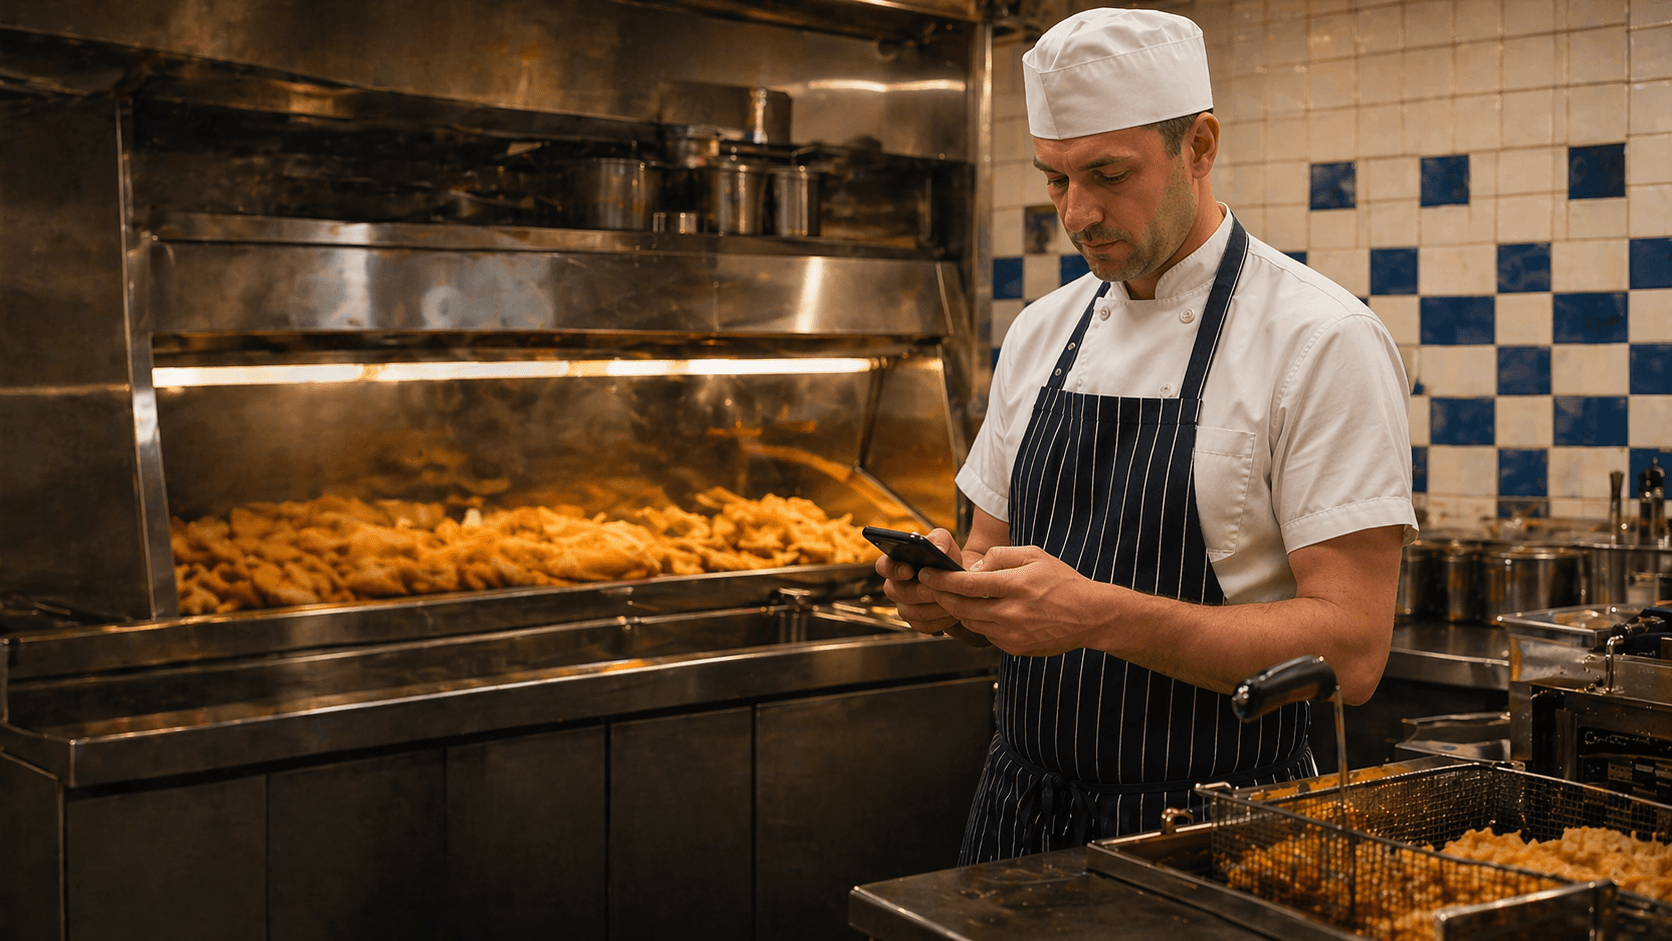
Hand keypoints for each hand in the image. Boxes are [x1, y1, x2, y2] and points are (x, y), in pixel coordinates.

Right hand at [877, 528, 988, 643]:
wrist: (962, 578)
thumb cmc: (947, 557)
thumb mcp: (944, 541)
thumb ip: (939, 539)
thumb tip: (937, 550)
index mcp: (896, 563)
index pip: (883, 566)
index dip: (893, 570)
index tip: (909, 570)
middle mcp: (895, 586)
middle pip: (897, 592)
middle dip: (918, 591)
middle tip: (936, 590)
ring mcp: (904, 605)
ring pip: (910, 612)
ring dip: (932, 607)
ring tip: (950, 601)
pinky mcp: (916, 622)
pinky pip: (922, 626)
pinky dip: (939, 622)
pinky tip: (952, 614)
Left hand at [918, 545, 1109, 656]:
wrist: (1090, 616)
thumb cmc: (1062, 581)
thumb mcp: (1034, 555)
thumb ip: (1001, 556)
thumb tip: (974, 567)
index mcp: (1015, 585)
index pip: (966, 584)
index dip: (941, 580)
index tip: (926, 573)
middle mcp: (1011, 612)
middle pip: (961, 608)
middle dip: (941, 597)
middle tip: (931, 587)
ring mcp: (1012, 634)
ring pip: (970, 622)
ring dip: (960, 611)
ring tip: (957, 598)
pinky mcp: (1015, 648)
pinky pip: (987, 634)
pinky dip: (981, 623)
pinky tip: (986, 612)